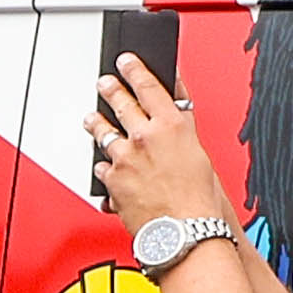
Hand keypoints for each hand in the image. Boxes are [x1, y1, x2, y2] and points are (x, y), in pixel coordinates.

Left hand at [94, 63, 233, 238]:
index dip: (136, 70)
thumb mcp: (200, 155)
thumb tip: (176, 119)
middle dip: (111, 89)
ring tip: (91, 118)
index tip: (127, 61)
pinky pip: (102, 168)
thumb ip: (183, 133)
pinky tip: (104, 165)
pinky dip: (104, 167)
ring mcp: (125, 157)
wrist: (185, 232)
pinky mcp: (112, 179)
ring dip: (97, 123)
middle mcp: (145, 137)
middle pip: (122, 104)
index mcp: (173, 126)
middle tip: (104, 81)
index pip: (150, 87)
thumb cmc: (200, 201)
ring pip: (104, 132)